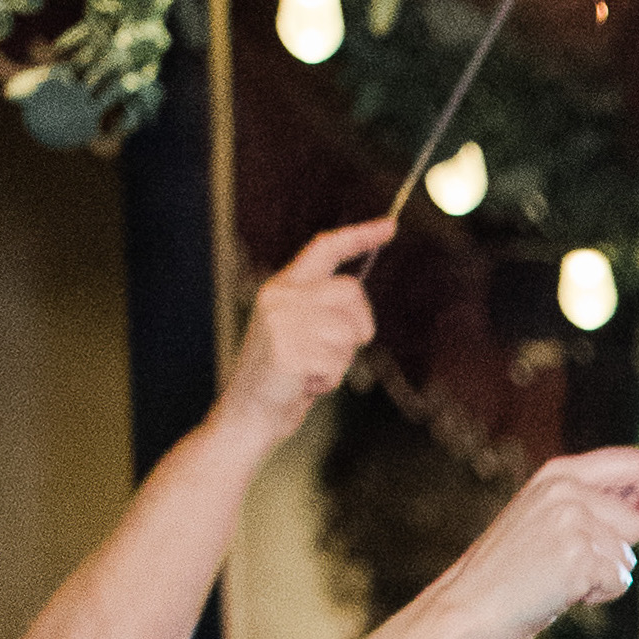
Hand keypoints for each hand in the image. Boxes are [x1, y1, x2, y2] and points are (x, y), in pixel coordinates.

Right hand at [221, 220, 386, 443]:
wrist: (249, 413)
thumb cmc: (283, 376)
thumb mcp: (301, 331)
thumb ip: (322, 308)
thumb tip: (357, 295)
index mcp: (283, 286)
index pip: (325, 248)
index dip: (360, 236)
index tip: (390, 226)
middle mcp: (280, 295)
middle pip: (351, 292)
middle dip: (359, 327)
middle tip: (336, 353)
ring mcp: (281, 321)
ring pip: (348, 332)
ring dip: (341, 361)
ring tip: (311, 370)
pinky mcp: (287, 350)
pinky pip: (335, 362)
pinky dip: (328, 381)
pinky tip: (304, 384)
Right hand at [444, 448, 638, 638]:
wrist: (472, 603)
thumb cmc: (513, 566)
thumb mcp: (545, 514)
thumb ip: (590, 501)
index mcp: (559, 473)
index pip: (633, 462)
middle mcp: (567, 490)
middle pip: (637, 522)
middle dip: (620, 549)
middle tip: (577, 560)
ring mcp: (572, 522)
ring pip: (628, 557)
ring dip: (604, 575)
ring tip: (561, 575)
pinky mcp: (579, 557)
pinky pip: (619, 580)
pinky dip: (599, 594)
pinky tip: (564, 591)